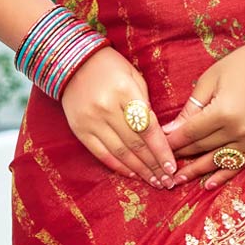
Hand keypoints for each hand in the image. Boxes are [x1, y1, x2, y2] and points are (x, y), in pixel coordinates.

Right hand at [57, 46, 178, 187]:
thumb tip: (159, 136)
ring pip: (120, 152)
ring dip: (139, 170)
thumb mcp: (134, 77)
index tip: (172, 167)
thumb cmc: (111, 68)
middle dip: (154, 165)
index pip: (148, 128)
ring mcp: (91, 120)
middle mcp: (106, 108)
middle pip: (136, 144)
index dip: (161, 150)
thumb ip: (145, 105)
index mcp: (124, 91)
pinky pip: (101, 153)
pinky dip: (118, 166)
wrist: (72, 62)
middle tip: (167, 181)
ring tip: (154, 181)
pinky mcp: (79, 129)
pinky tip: (132, 174)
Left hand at [163, 25, 244, 189]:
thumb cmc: (241, 66)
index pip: (190, 133)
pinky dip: (223, 175)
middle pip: (202, 147)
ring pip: (217, 160)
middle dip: (180, 156)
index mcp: (223, 112)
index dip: (172, 142)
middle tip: (162, 165)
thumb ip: (191, 108)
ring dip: (196, 171)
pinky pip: (239, 164)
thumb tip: (169, 131)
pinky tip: (208, 184)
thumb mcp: (209, 80)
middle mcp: (239, 130)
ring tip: (177, 180)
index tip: (157, 148)